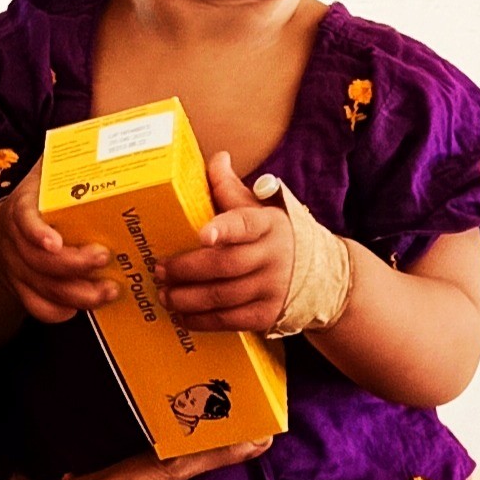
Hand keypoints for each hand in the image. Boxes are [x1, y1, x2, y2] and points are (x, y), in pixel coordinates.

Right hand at [0, 157, 118, 321]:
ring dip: (77, 294)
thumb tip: (116, 132)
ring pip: (41, 289)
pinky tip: (82, 308)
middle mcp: (13, 240)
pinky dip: (58, 312)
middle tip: (105, 258)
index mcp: (21, 205)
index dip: (36, 232)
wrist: (1, 225)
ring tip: (109, 290)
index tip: (55, 242)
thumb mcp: (48, 169)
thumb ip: (73, 155)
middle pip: (38, 261)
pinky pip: (35, 307)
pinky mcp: (20, 288)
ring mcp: (15, 267)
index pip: (23, 219)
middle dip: (74, 265)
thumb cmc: (39, 193)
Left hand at [155, 152, 293, 331]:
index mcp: (267, 223)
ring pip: (224, 296)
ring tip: (164, 294)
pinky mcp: (267, 315)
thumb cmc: (275, 233)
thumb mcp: (259, 206)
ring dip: (187, 298)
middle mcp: (272, 256)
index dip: (224, 229)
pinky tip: (181, 314)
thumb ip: (231, 186)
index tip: (203, 234)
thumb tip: (217, 158)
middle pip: (226, 264)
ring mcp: (271, 288)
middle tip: (159, 269)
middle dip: (187, 268)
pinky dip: (201, 320)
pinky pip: (229, 321)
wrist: (320, 273)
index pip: (246, 224)